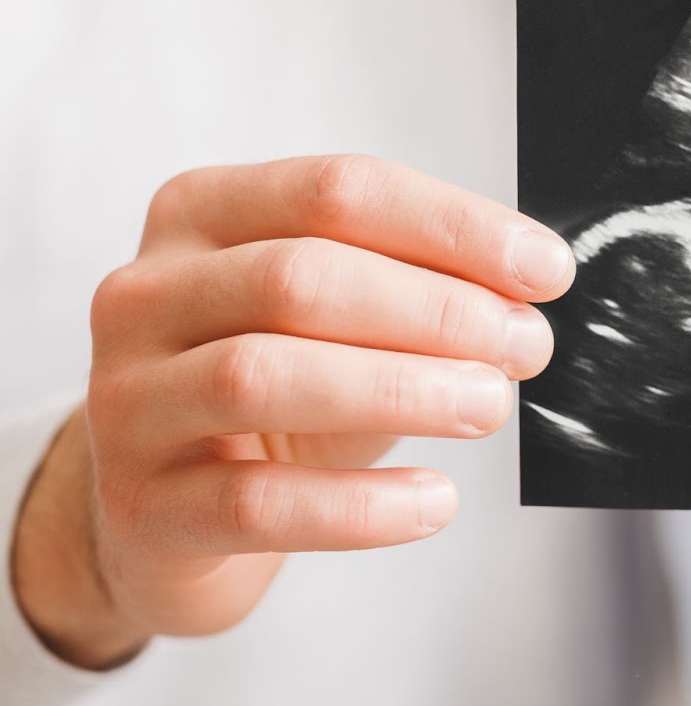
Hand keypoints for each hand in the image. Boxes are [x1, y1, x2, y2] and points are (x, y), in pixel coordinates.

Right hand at [12, 155, 572, 667]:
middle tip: (527, 347)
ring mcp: (128, 402)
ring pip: (262, 378)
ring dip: (400, 390)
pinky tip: (434, 502)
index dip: (454, 227)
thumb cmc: (284, 391)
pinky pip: (256, 503)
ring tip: (491, 406)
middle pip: (299, 279)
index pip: (338, 191)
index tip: (548, 270)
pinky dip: (359, 504)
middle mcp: (147, 294)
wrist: (172, 514)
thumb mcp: (345, 320)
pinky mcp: (142, 508)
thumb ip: (418, 288)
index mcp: (203, 213)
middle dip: (436, 310)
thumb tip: (528, 292)